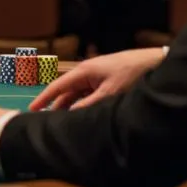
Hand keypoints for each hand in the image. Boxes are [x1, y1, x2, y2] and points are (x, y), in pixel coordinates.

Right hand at [29, 47, 165, 110]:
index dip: (43, 99)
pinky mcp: (106, 81)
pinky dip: (84, 105)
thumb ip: (89, 105)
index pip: (57, 87)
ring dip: (72, 107)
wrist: (155, 63)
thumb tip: (72, 115)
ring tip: (65, 123)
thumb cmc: (131, 74)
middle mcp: (87, 73)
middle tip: (48, 123)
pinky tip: (84, 116)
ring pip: (78, 95)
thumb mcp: (109, 93)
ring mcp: (96, 77)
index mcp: (83, 72)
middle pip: (67, 92)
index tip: (31, 110)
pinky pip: (89, 95)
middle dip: (57, 106)